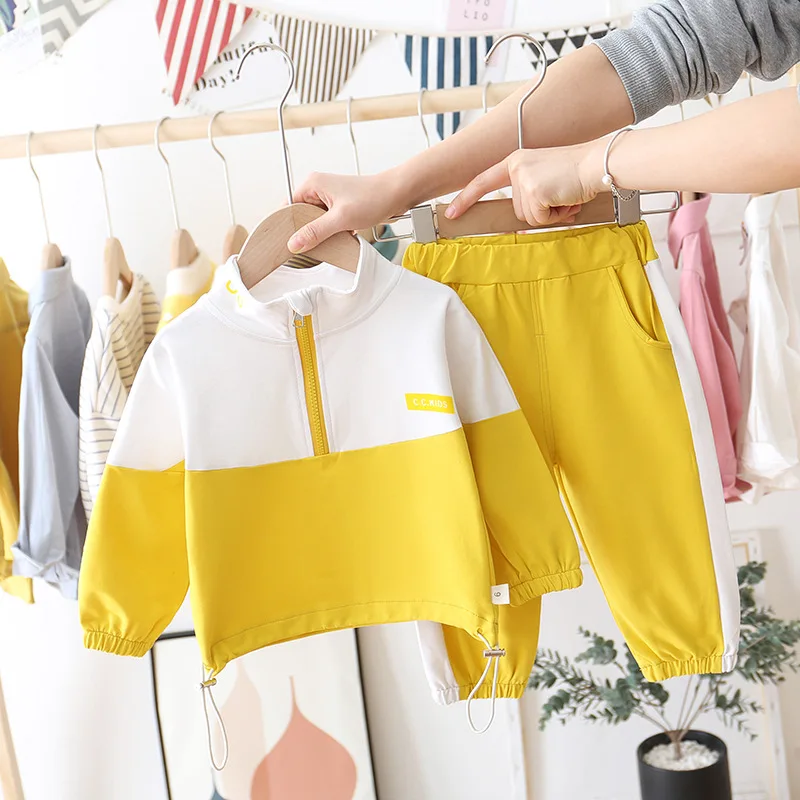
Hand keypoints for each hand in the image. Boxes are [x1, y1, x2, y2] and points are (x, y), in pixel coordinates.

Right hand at [288, 172, 406, 252]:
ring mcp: (330, 197)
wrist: (397, 193)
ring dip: (321, 232)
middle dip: (305, 231)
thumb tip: (294, 243)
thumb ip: (315, 232)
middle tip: (309, 245)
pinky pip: (327, 222)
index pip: (288, 206)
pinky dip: (331, 231)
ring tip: (327, 240)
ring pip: (315, 220)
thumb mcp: (340, 219)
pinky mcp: (340, 206)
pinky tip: (338, 238)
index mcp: (312, 184)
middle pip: (300, 215)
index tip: (288, 242)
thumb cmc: (373, 197)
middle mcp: (318, 188)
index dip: (288, 225)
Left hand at [445, 140, 605, 225]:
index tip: (451, 213)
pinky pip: (540, 219)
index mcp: (516, 161)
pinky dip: (556, 216)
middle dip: (540, 211)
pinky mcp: (534, 190)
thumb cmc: (576, 174)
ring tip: (565, 196)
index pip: (483, 181)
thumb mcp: (545, 179)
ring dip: (550, 214)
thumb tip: (520, 225)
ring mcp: (523, 178)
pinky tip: (567, 199)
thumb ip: (528, 195)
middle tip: (559, 196)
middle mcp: (516, 166)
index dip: (466, 198)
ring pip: (528, 217)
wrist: (597, 163)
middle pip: (516, 210)